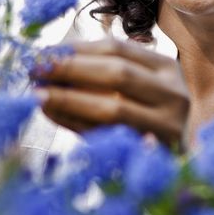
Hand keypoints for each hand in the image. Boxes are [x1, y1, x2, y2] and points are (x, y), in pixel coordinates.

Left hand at [34, 38, 190, 148]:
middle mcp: (172, 93)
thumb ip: (99, 74)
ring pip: (112, 107)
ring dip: (69, 99)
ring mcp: (167, 125)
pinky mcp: (153, 154)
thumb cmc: (149, 118)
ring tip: (39, 94)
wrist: (178, 166)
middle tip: (36, 69)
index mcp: (166, 68)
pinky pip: (108, 136)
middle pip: (117, 73)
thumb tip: (49, 63)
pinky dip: (77, 124)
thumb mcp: (136, 88)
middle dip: (71, 69)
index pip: (117, 48)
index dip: (78, 48)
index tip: (45, 51)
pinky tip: (54, 115)